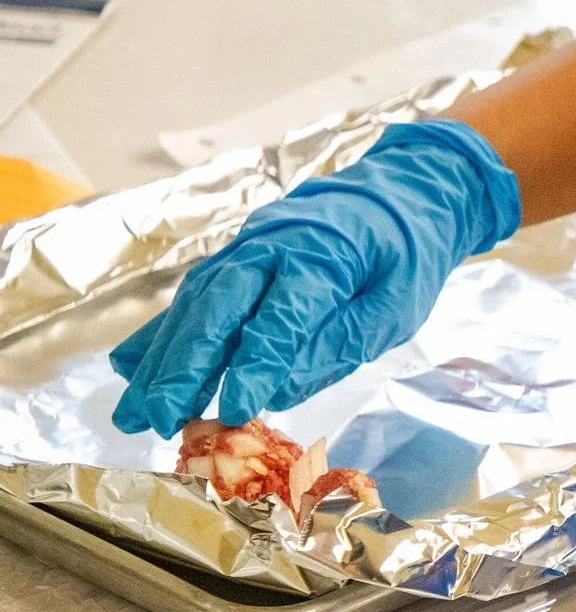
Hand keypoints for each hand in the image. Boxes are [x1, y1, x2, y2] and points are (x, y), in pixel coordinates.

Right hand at [110, 119, 520, 435]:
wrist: (404, 193)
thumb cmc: (406, 255)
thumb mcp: (398, 305)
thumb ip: (340, 345)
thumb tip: (276, 390)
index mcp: (324, 254)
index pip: (284, 315)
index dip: (258, 363)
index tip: (234, 409)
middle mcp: (273, 244)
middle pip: (220, 306)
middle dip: (186, 365)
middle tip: (159, 418)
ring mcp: (247, 246)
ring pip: (196, 304)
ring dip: (163, 360)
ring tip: (135, 412)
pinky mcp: (236, 255)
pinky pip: (194, 296)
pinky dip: (163, 332)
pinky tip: (132, 367)